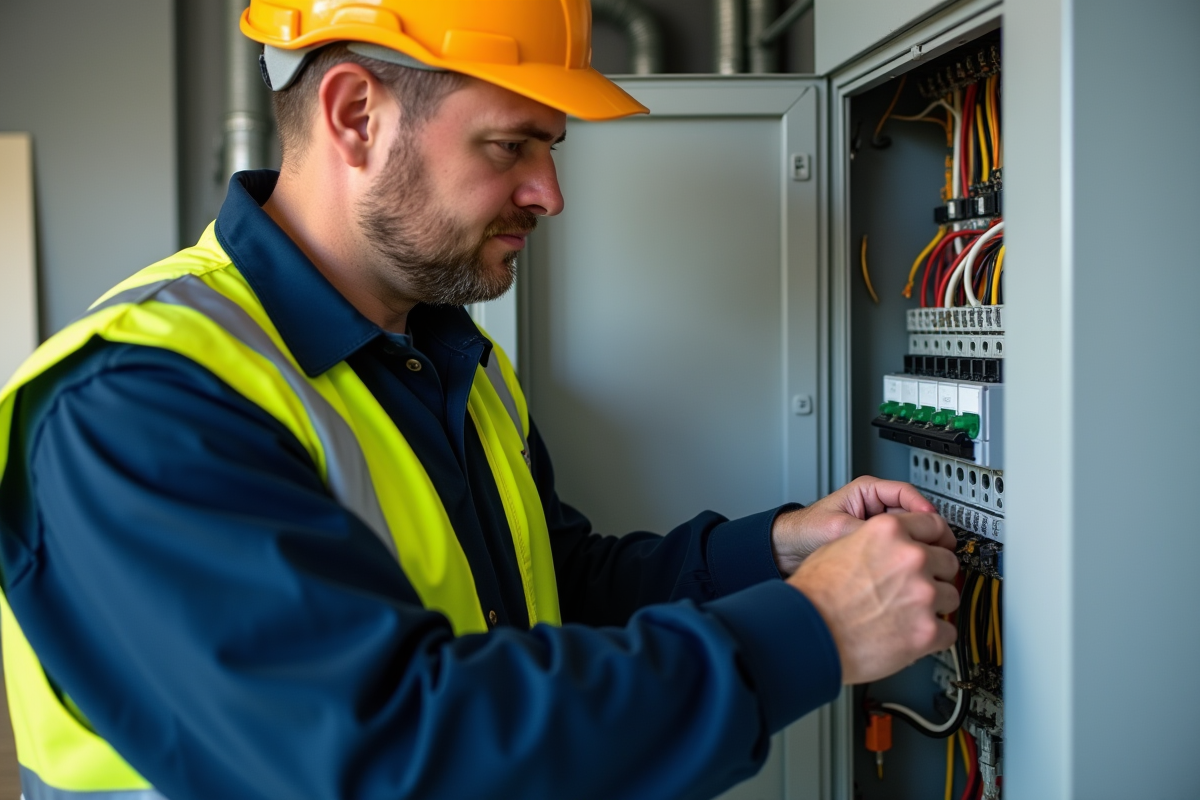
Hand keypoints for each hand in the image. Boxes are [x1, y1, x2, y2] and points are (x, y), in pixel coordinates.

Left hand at [771, 476, 935, 574]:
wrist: (789, 549)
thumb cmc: (805, 530)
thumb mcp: (836, 528)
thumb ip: (862, 533)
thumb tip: (887, 543)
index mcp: (867, 491)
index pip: (905, 493)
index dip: (922, 509)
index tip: (932, 523)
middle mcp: (875, 506)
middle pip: (913, 514)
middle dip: (926, 529)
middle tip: (938, 545)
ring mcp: (876, 526)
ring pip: (908, 533)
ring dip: (916, 544)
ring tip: (925, 558)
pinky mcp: (875, 545)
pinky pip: (898, 548)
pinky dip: (904, 556)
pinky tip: (909, 568)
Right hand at [787, 512, 958, 684]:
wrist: (808, 630)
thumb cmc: (815, 595)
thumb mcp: (839, 546)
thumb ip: (873, 542)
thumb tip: (888, 548)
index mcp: (889, 532)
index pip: (933, 524)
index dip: (934, 540)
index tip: (936, 548)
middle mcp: (911, 558)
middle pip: (947, 561)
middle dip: (934, 575)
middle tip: (916, 587)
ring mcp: (923, 594)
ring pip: (951, 596)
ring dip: (935, 606)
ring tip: (910, 614)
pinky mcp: (927, 630)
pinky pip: (949, 631)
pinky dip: (934, 636)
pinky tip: (913, 635)